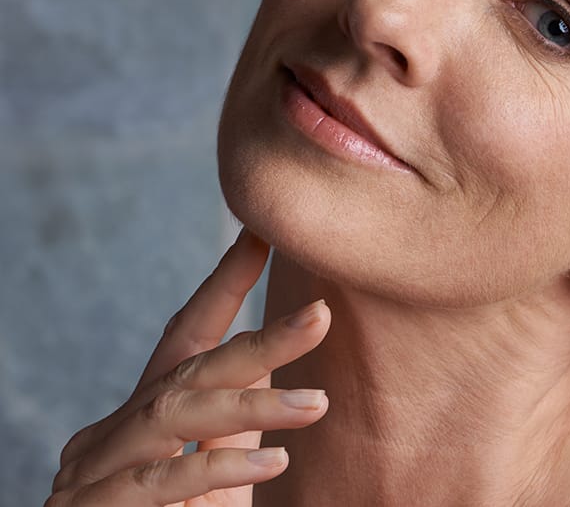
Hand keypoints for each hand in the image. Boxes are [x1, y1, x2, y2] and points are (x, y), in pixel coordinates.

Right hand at [47, 229, 330, 505]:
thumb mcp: (210, 474)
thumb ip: (234, 428)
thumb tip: (281, 372)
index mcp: (147, 413)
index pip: (187, 335)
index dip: (223, 283)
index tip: (261, 235)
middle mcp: (117, 430)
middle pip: (192, 368)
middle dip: (260, 340)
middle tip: (321, 314)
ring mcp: (100, 470)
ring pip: (177, 415)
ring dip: (252, 403)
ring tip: (316, 402)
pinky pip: (164, 482)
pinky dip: (219, 467)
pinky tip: (272, 461)